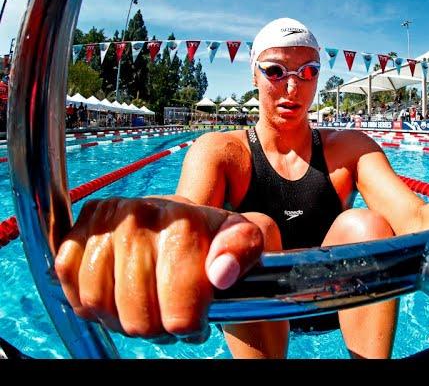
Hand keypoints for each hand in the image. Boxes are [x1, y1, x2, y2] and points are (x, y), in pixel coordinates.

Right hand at [54, 196, 263, 341]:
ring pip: (98, 303)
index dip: (188, 325)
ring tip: (146, 306)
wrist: (189, 226)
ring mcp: (107, 221)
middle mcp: (140, 214)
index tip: (197, 317)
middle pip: (137, 316)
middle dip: (156, 326)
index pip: (178, 312)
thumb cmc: (218, 241)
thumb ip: (243, 250)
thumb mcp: (248, 240)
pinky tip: (115, 293)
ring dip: (121, 317)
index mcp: (183, 220)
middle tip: (169, 315)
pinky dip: (88, 299)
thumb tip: (221, 273)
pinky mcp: (80, 229)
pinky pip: (68, 279)